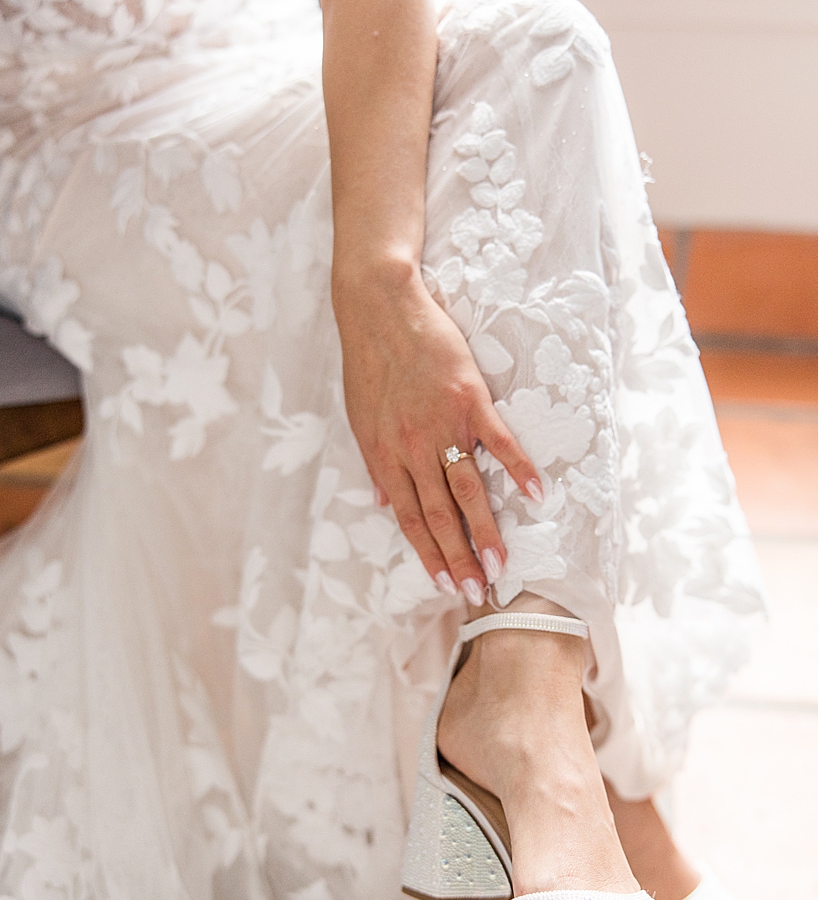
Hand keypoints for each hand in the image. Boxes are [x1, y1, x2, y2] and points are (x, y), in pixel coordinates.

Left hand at [335, 262, 544, 603]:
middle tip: (475, 591)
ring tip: (501, 564)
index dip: (427, 552)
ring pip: (466, 491)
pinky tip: (537, 495)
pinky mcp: (469, 400)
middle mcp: (411, 449)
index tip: (442, 582)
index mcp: (384, 456)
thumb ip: (377, 463)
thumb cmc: (369, 363)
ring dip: (485, 531)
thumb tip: (383, 501)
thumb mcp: (360, 419)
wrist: (379, 308)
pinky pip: (498, 444)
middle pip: (438, 514)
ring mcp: (442, 426)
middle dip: (457, 557)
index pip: (408, 516)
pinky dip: (519, 470)